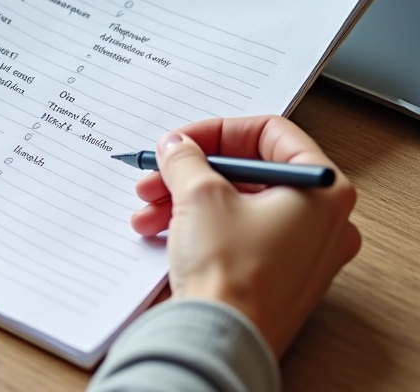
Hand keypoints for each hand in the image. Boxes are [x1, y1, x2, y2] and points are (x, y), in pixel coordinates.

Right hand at [132, 115, 360, 356]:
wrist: (219, 340)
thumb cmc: (230, 274)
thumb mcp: (200, 194)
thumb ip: (186, 157)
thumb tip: (177, 146)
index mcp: (322, 189)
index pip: (269, 132)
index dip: (218, 130)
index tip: (184, 140)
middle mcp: (321, 218)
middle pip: (247, 170)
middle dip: (193, 169)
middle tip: (161, 169)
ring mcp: (300, 250)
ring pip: (236, 201)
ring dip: (185, 196)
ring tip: (149, 204)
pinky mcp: (275, 273)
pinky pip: (235, 231)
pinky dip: (197, 223)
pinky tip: (159, 227)